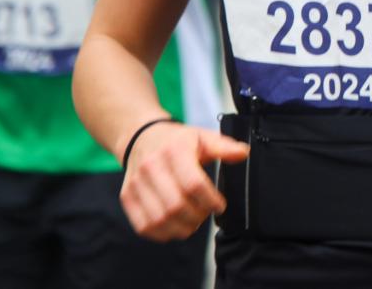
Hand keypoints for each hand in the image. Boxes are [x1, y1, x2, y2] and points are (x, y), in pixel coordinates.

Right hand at [120, 120, 249, 240]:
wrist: (142, 136)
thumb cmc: (176, 140)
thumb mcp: (202, 136)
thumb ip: (224, 147)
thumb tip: (244, 153)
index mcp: (174, 150)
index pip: (193, 184)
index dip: (210, 200)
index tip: (220, 205)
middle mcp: (152, 167)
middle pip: (176, 205)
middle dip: (197, 216)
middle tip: (206, 213)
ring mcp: (136, 183)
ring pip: (159, 220)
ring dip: (181, 228)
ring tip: (193, 221)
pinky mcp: (127, 197)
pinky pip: (144, 226)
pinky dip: (162, 233)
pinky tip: (175, 225)